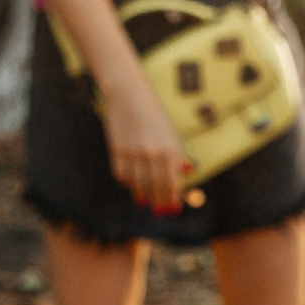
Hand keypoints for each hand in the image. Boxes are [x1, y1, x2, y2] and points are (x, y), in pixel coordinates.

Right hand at [97, 69, 192, 215]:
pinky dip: (127, 182)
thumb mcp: (171, 133)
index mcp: (171, 149)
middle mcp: (153, 153)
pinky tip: (132, 184)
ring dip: (143, 195)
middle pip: (156, 187)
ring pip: (138, 184)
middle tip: (160, 211)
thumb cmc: (154, 114)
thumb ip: (178, 154)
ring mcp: (134, 153)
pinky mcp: (117, 150)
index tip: (173, 209)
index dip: (172, 198)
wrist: (129, 94)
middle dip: (159, 201)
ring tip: (146, 200)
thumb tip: (187, 173)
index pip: (173, 182)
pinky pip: (122, 175)